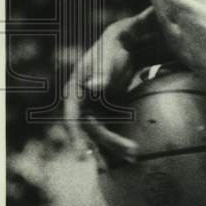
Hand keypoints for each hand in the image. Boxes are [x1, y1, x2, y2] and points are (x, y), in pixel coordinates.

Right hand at [63, 15, 153, 165]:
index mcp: (74, 92)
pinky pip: (110, 129)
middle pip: (91, 130)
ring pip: (100, 133)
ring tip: (133, 159)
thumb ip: (102, 74)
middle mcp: (80, 103)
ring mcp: (92, 108)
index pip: (72, 119)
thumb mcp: (108, 60)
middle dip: (108, 144)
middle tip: (129, 153)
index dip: (76, 138)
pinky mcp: (105, 111)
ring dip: (114, 147)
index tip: (83, 155)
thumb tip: (94, 87)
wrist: (122, 46)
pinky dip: (118, 140)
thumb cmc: (113, 50)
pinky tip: (131, 154)